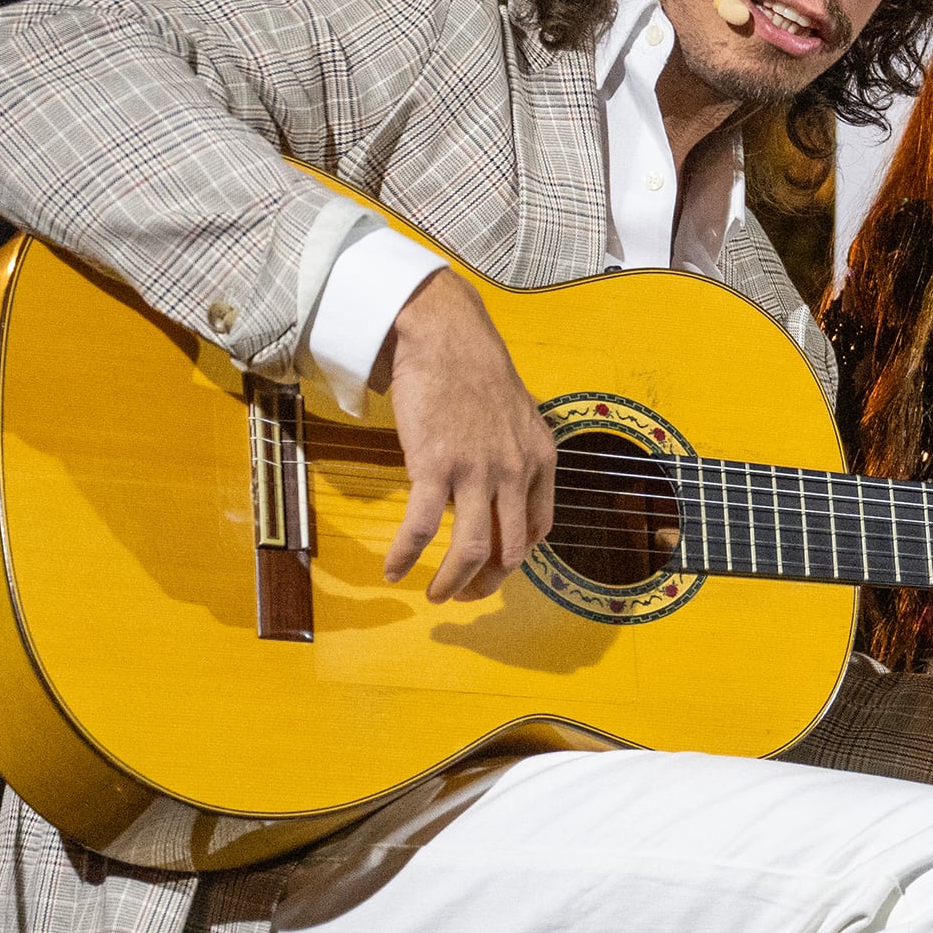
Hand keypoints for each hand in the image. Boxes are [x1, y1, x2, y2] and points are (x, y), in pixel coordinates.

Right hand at [375, 271, 558, 602]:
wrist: (444, 336)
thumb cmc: (475, 370)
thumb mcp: (518, 414)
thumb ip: (517, 453)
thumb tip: (505, 487)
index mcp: (540, 459)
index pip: (538, 528)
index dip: (517, 558)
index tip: (496, 571)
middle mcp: (516, 471)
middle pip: (510, 550)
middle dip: (488, 584)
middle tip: (465, 596)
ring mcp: (478, 471)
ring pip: (473, 550)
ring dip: (453, 583)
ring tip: (436, 595)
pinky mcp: (436, 466)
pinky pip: (424, 527)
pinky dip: (406, 555)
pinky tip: (393, 569)